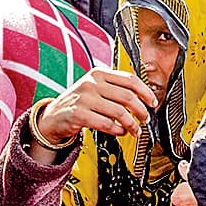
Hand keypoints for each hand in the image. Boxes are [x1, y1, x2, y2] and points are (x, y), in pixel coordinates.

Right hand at [33, 68, 157, 149]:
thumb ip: (114, 89)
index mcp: (98, 73)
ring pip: (119, 112)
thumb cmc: (78, 103)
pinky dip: (118, 130)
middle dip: (141, 110)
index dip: (145, 92)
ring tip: (135, 130)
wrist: (53, 116)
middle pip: (127, 96)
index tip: (152, 102)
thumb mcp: (94, 88)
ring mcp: (84, 98)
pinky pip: (106, 124)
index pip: (129, 79)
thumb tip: (142, 97)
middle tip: (145, 119)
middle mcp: (91, 83)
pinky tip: (121, 132)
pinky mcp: (79, 114)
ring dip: (132, 124)